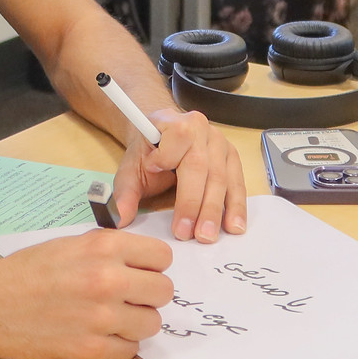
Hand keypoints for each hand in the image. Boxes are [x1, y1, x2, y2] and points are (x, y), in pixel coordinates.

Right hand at [0, 229, 174, 358]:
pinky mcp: (91, 349)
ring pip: (151, 324)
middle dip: (147, 296)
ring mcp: (101, 317)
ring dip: (135, 323)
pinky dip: (117, 345)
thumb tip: (143, 264)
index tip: (138, 273)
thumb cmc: (25, 271)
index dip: (151, 266)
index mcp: (103, 248)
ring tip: (109, 319)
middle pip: (164, 291)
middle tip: (126, 299)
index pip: (163, 257)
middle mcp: (108, 280)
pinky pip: (130, 350)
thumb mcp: (70, 244)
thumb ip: (109, 251)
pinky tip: (95, 335)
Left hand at [112, 107, 247, 241]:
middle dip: (195, 202)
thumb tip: (119, 218)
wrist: (163, 138)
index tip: (153, 170)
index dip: (168, 155)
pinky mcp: (231, 158)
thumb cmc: (149, 153)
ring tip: (207, 235)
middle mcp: (201, 129)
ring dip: (216, 210)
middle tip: (187, 232)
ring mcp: (220, 143)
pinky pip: (237, 184)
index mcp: (173, 123)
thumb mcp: (131, 169)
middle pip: (202, 166)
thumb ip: (125, 193)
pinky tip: (233, 226)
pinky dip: (235, 207)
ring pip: (222, 178)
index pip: (177, 136)